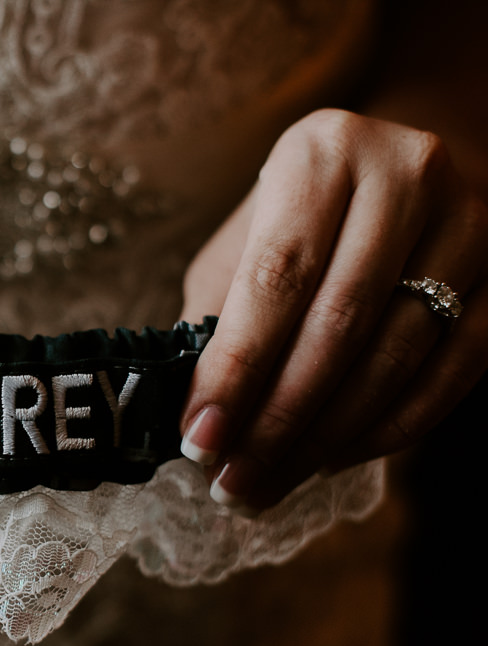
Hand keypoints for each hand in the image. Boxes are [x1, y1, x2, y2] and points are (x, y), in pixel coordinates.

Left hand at [179, 109, 487, 512]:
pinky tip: (333, 458)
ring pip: (398, 355)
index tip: (199, 438)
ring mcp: (472, 222)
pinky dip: (388, 429)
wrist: (396, 174)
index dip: (235, 367)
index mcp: (322, 152)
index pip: (276, 277)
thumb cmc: (298, 220)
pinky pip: (454, 373)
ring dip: (326, 437)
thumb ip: (217, 317)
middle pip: (339, 322)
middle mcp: (406, 173)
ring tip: (269, 482)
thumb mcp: (242, 245)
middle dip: (277, 419)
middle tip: (233, 482)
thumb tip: (196, 418)